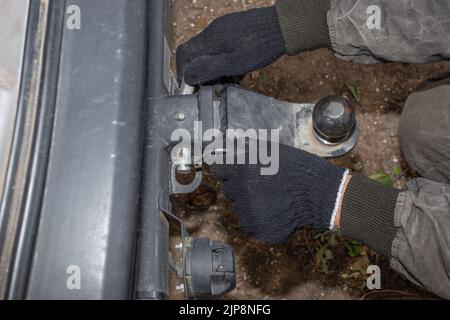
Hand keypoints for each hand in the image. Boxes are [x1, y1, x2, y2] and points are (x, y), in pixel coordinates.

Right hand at [176, 6, 285, 85]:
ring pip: (210, 52)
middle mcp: (213, 31)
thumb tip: (187, 76)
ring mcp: (224, 29)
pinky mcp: (235, 30)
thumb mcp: (234, 63)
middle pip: (196, 54)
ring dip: (215, 69)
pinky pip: (221, 48)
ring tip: (229, 80)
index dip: (183, 72)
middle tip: (212, 86)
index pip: (184, 54)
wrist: (285, 27)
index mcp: (210, 38)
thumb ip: (209, 69)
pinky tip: (237, 71)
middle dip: (201, 72)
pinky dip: (224, 62)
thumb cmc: (262, 45)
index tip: (190, 86)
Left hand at [211, 143, 348, 243]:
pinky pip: (251, 222)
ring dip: (250, 202)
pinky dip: (259, 217)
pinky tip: (276, 209)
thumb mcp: (272, 150)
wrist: (321, 194)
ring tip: (273, 196)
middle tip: (260, 184)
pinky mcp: (258, 229)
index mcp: (243, 169)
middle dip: (240, 186)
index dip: (227, 169)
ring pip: (240, 207)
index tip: (233, 170)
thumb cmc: (298, 168)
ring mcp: (249, 212)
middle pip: (229, 189)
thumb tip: (230, 143)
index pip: (219, 169)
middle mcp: (242, 191)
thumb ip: (247, 148)